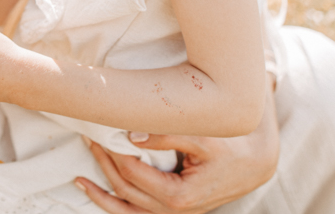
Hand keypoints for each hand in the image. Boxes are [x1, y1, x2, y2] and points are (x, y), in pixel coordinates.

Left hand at [76, 89, 279, 212]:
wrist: (255, 161)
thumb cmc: (231, 145)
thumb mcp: (203, 136)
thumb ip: (167, 135)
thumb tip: (132, 134)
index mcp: (180, 196)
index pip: (133, 173)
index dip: (113, 152)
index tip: (99, 130)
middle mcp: (174, 212)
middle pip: (126, 189)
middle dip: (104, 163)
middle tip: (88, 137)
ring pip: (127, 208)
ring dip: (102, 191)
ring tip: (79, 177)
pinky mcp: (172, 210)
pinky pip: (136, 213)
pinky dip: (114, 204)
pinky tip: (94, 192)